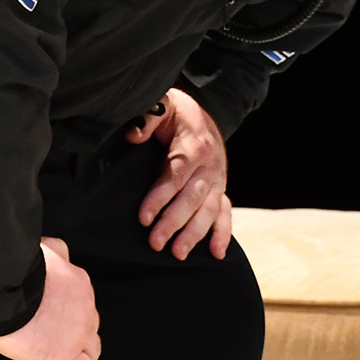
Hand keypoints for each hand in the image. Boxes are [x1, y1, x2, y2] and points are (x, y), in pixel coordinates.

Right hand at [0, 238, 100, 359]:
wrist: (5, 293)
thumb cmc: (17, 271)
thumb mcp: (43, 249)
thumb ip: (55, 250)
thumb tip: (59, 252)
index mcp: (78, 282)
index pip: (83, 299)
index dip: (75, 310)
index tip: (65, 316)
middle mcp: (85, 308)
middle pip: (92, 325)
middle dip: (83, 332)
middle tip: (66, 339)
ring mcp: (79, 334)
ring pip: (92, 348)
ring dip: (85, 354)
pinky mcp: (67, 356)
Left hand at [126, 88, 232, 259]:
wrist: (202, 115)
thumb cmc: (177, 114)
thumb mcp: (163, 106)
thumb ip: (148, 117)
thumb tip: (134, 135)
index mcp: (194, 146)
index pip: (175, 176)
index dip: (159, 198)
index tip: (143, 218)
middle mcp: (210, 166)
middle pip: (191, 199)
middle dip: (174, 222)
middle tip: (155, 242)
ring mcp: (218, 180)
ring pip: (208, 210)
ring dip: (195, 234)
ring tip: (178, 253)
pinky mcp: (221, 189)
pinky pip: (225, 213)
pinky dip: (223, 234)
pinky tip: (216, 254)